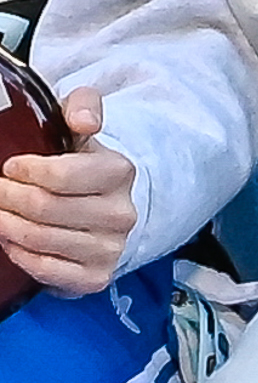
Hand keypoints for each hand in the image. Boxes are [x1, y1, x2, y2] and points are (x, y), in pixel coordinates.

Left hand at [0, 88, 135, 295]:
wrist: (105, 208)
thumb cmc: (83, 166)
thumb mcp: (81, 127)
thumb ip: (83, 105)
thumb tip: (84, 121)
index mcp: (120, 172)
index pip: (62, 175)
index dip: (26, 171)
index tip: (12, 167)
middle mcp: (121, 213)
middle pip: (44, 208)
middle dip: (8, 197)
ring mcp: (111, 248)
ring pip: (39, 238)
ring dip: (7, 224)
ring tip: (2, 212)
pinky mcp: (95, 277)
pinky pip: (45, 268)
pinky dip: (19, 253)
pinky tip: (13, 239)